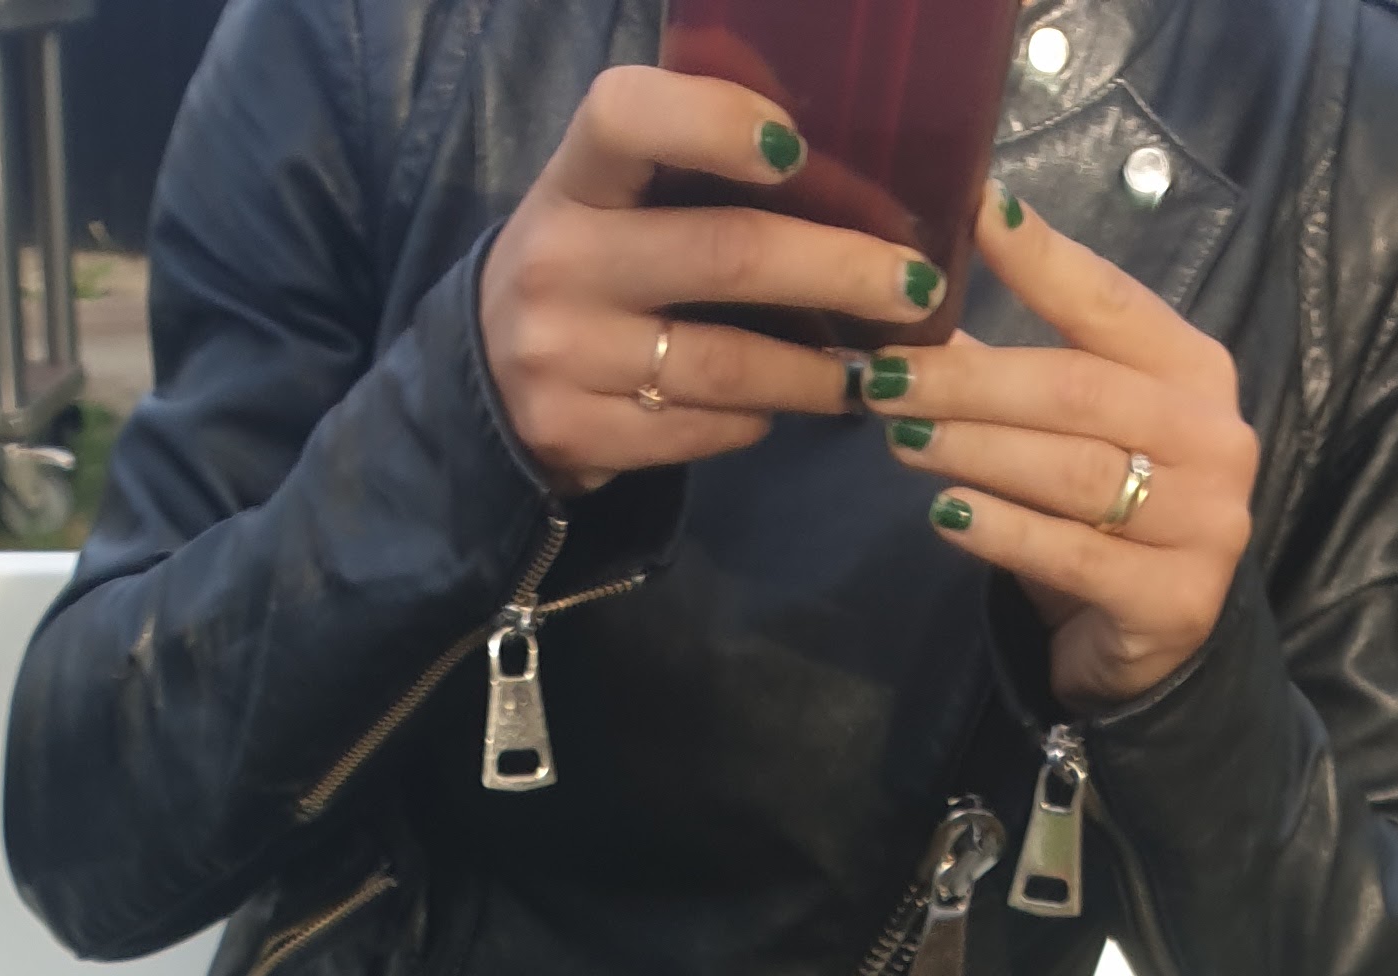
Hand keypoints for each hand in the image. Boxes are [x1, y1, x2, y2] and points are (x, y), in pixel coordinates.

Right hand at [481, 65, 944, 491]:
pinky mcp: (576, 435)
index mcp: (573, 180)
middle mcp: (558, 262)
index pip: (627, 117)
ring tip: (875, 372)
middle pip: (724, 254)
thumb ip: (687, 174)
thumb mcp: (607, 202)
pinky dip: (757, 419)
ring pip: (726, 364)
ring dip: (818, 372)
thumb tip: (837, 168)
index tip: (795, 147)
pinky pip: (701, 429)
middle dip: (838, 269)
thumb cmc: (586, 269)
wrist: (484, 382)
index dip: (713, 121)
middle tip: (913, 287)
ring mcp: (562, 357)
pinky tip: (783, 407)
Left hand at [859, 190, 1257, 701]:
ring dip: (974, 450)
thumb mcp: (1082, 431)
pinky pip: (1069, 553)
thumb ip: (1030, 366)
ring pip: (1070, 470)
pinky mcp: (1175, 598)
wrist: (1155, 647)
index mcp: (1195, 372)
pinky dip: (999, 530)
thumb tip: (932, 292)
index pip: (1110, 302)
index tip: (972, 211)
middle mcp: (1214, 436)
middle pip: (1076, 390)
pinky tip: (944, 514)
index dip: (1041, 258)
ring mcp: (1205, 520)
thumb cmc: (1109, 520)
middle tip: (887, 376)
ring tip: (901, 438)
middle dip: (971, 381)